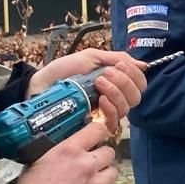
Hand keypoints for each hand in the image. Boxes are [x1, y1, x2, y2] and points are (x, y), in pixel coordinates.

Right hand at [16, 120, 118, 183]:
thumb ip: (53, 153)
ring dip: (105, 177)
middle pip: (109, 152)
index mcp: (71, 150)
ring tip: (93, 183)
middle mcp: (88, 164)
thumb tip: (58, 150)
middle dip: (102, 157)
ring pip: (113, 173)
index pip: (97, 129)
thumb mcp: (36, 162)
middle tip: (92, 165)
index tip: (97, 136)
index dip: (99, 132)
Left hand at [28, 49, 146, 137]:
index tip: (119, 66)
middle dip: (124, 82)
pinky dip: (111, 108)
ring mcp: (104, 113)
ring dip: (116, 92)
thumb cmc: (63, 71)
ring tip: (98, 82)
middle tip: (106, 74)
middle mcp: (113, 99)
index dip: (134, 75)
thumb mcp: (91, 57)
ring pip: (126, 108)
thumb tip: (143, 65)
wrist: (41, 85)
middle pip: (135, 96)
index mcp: (115, 83)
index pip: (139, 84)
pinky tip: (101, 100)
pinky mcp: (94, 126)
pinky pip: (114, 122)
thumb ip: (116, 58)